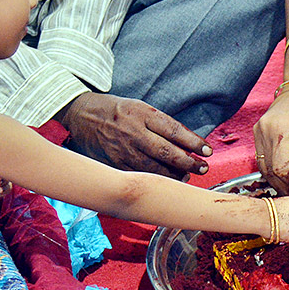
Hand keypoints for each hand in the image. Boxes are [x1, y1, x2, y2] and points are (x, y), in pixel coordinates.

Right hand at [61, 92, 210, 178]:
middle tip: (202, 168)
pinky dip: (154, 180)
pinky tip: (166, 182)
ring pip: (154, 167)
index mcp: (142, 114)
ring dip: (174, 175)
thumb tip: (188, 142)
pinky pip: (138, 175)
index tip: (207, 150)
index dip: (193, 142)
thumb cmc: (117, 111)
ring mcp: (122, 149)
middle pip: (166, 151)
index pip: (174, 130)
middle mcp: (133, 131)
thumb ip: (161, 124)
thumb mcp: (140, 107)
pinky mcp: (114, 162)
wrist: (81, 115)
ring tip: (187, 176)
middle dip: (188, 162)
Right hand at [253, 84, 288, 194]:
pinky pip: (262, 157)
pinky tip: (287, 172)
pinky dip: (273, 168)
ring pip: (263, 166)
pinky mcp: (258, 131)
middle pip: (269, 170)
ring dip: (277, 179)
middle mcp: (264, 131)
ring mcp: (258, 131)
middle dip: (284, 184)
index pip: (280, 169)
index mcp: (281, 130)